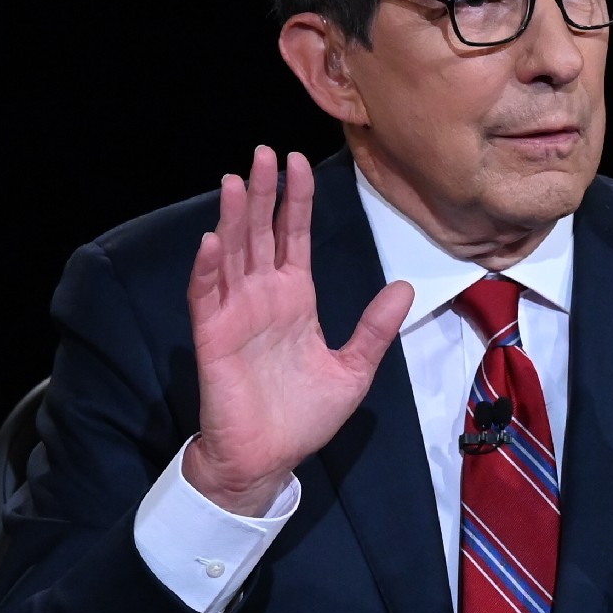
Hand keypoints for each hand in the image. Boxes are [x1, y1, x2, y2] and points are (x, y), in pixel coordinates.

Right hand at [184, 146, 412, 514]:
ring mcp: (236, 314)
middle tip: (263, 152)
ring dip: (233, 218)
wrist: (269, 460)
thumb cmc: (305, 416)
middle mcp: (263, 297)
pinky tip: (214, 240)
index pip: (293, 237)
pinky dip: (208, 269)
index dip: (296, 200)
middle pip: (261, 233)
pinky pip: (207, 296)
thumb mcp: (354, 368)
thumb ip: (375, 327)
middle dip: (263, 193)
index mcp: (295, 298)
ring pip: (233, 255)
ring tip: (236, 181)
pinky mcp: (214, 338)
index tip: (298, 162)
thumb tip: (405, 287)